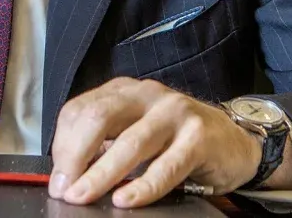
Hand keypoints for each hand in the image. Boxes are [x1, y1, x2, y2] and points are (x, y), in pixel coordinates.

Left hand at [48, 78, 260, 207]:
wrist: (233, 143)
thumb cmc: (176, 142)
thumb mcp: (134, 134)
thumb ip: (104, 147)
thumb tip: (67, 178)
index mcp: (124, 91)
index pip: (79, 110)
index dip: (62, 146)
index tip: (58, 178)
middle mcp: (147, 94)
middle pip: (98, 118)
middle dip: (75, 156)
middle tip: (65, 189)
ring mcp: (174, 112)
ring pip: (130, 142)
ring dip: (101, 174)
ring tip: (83, 196)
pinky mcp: (199, 136)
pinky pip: (166, 165)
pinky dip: (143, 186)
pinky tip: (126, 199)